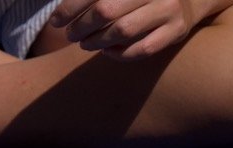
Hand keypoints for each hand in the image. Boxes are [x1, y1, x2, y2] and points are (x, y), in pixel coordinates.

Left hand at [49, 0, 232, 59]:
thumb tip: (59, 14)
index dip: (70, 8)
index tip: (56, 21)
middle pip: (106, 10)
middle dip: (81, 26)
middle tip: (71, 34)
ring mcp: (169, 9)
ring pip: (122, 31)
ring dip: (96, 41)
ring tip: (85, 43)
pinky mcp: (176, 31)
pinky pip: (141, 49)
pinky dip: (118, 54)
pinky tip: (107, 51)